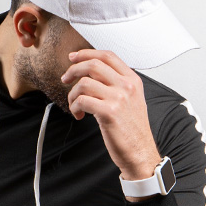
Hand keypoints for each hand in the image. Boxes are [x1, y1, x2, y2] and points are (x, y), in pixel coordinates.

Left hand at [60, 49, 161, 191]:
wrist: (140, 152)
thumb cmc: (132, 130)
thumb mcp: (131, 100)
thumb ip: (117, 85)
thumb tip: (93, 75)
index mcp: (132, 80)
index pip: (107, 56)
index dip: (86, 53)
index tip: (73, 58)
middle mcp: (126, 86)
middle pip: (93, 64)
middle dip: (73, 70)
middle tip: (65, 79)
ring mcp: (119, 98)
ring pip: (84, 83)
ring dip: (73, 94)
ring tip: (75, 106)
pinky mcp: (109, 112)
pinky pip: (83, 100)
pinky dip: (75, 107)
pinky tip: (79, 114)